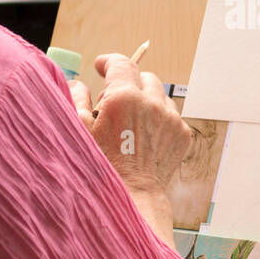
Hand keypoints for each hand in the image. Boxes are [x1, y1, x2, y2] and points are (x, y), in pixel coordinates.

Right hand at [69, 53, 191, 196]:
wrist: (132, 197)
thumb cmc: (100, 166)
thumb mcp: (80, 130)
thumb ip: (78, 99)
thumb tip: (79, 84)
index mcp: (124, 97)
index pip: (120, 63)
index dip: (108, 61)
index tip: (101, 65)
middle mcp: (152, 103)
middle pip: (143, 76)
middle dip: (128, 82)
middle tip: (114, 100)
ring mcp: (171, 118)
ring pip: (159, 94)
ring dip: (145, 100)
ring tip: (130, 121)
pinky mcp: (182, 133)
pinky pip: (171, 114)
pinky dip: (158, 118)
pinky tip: (144, 135)